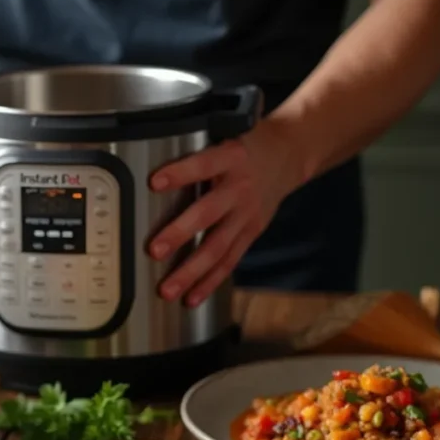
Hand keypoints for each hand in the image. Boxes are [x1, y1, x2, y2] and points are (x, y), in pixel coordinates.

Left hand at [147, 120, 304, 306]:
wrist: (287, 156)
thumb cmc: (242, 150)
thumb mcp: (223, 141)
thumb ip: (195, 160)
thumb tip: (152, 174)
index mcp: (230, 159)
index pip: (202, 165)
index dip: (181, 173)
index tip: (155, 182)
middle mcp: (239, 188)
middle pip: (208, 213)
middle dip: (180, 233)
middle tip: (154, 250)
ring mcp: (247, 215)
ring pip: (218, 247)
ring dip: (192, 271)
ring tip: (168, 290)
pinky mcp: (251, 233)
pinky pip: (229, 261)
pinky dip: (210, 282)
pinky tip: (192, 298)